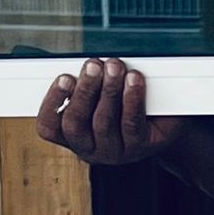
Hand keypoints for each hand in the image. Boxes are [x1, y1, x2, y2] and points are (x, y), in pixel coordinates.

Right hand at [36, 59, 188, 166]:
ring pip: (104, 122)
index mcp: (72, 135)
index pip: (49, 126)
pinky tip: (134, 80)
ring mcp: (114, 152)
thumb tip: (83, 62)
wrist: (164, 120)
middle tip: (92, 65)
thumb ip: (86, 82)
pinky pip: (131, 123)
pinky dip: (132, 99)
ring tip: (114, 66)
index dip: (51, 103)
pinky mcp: (140, 148)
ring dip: (108, 90)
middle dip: (84, 91)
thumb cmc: (124, 103)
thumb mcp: (100, 93)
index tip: (64, 77)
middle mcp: (90, 148)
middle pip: (76, 123)